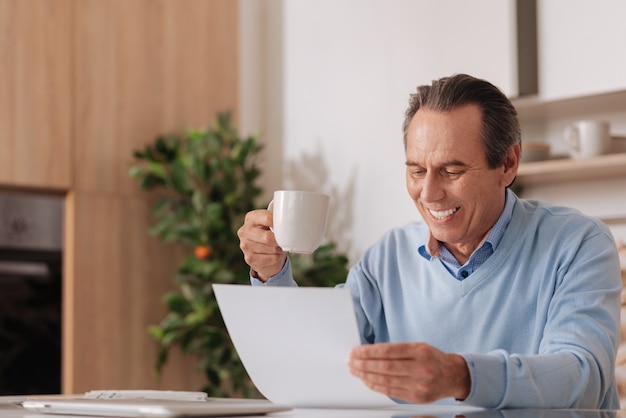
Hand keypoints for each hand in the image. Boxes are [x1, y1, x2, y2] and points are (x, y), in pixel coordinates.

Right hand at [237, 209, 286, 281]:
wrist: (260, 253)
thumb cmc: (267, 235)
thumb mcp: (270, 224)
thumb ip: (276, 222)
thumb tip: (288, 225)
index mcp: (251, 218)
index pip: (267, 218)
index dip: (279, 223)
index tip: (285, 227)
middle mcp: (245, 231)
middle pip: (268, 236)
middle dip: (280, 240)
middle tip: (283, 240)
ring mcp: (245, 245)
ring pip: (273, 248)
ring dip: (280, 249)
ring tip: (278, 248)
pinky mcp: (250, 258)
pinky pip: (272, 258)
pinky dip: (278, 258)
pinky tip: (275, 255)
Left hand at [348, 342, 469, 403]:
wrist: (453, 376)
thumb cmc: (433, 359)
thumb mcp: (418, 346)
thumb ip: (396, 350)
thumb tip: (369, 352)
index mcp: (420, 351)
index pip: (388, 351)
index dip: (369, 352)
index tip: (356, 351)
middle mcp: (421, 368)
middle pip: (385, 367)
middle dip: (364, 364)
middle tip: (352, 361)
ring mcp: (419, 385)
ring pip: (386, 380)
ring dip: (367, 376)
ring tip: (356, 371)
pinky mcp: (417, 398)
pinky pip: (391, 392)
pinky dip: (376, 386)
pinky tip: (367, 381)